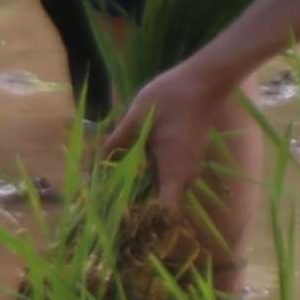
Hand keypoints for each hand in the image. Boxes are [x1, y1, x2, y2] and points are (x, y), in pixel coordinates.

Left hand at [91, 58, 248, 290]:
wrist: (203, 80)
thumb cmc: (170, 98)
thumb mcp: (136, 118)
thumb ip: (117, 142)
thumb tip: (96, 162)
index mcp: (174, 171)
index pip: (163, 212)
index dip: (143, 219)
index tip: (119, 217)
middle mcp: (185, 174)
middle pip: (159, 201)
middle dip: (134, 203)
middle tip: (103, 200)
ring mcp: (188, 165)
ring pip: (162, 185)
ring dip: (139, 185)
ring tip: (109, 182)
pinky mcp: (187, 155)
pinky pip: (167, 173)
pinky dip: (149, 172)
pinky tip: (128, 163)